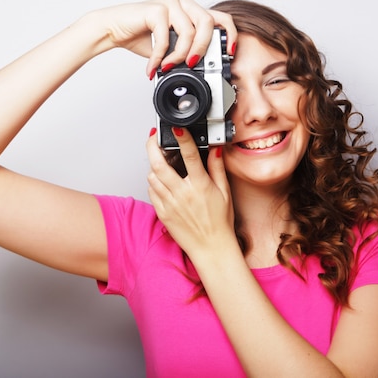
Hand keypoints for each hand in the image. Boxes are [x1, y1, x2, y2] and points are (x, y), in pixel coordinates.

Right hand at [88, 0, 236, 79]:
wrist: (113, 30)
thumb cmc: (140, 36)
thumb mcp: (171, 47)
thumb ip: (187, 51)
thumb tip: (203, 67)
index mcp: (190, 9)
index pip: (220, 17)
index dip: (230, 34)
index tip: (229, 52)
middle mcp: (183, 1)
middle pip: (208, 23)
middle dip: (202, 48)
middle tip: (192, 64)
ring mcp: (170, 2)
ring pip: (189, 32)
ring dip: (179, 55)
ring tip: (168, 66)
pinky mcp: (156, 8)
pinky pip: (167, 37)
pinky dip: (161, 56)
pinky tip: (155, 65)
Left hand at [146, 128, 236, 262]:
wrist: (211, 248)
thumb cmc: (220, 223)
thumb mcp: (225, 192)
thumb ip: (218, 168)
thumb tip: (215, 150)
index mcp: (200, 186)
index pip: (189, 156)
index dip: (182, 139)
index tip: (177, 128)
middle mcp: (182, 194)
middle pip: (159, 164)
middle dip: (152, 146)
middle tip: (153, 138)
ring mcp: (170, 204)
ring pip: (152, 177)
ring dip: (153, 165)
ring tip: (159, 159)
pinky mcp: (162, 213)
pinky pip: (152, 192)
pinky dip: (153, 182)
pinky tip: (161, 180)